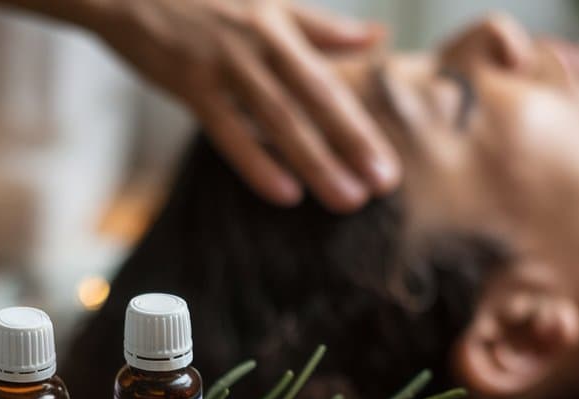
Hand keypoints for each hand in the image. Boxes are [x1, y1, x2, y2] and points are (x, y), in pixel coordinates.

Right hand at [84, 0, 401, 211]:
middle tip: (383, 187)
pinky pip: (229, 130)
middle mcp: (258, 43)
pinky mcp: (189, 83)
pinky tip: (285, 193)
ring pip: (280, 119)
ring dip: (317, 161)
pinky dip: (257, 163)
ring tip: (346, 198)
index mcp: (279, 25)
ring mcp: (224, 64)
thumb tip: (374, 37)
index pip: (330, 82)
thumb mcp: (264, 1)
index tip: (389, 163)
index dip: (362, 124)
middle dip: (353, 145)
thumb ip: (318, 26)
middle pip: (315, 100)